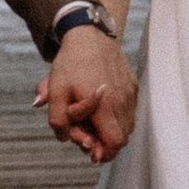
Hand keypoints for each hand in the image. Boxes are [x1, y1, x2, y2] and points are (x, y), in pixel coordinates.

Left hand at [42, 22, 135, 162]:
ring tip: (94, 121)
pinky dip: (118, 117)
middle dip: (105, 143)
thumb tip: (64, 138)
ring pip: (127, 126)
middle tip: (88, 135)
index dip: (104, 153)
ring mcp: (130, 93)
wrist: (89, 35)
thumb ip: (57, 120)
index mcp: (104, 105)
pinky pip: (130, 111)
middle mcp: (122, 101)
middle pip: (122, 138)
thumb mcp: (55, 91)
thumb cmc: (71, 63)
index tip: (91, 151)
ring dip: (112, 130)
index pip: (114, 143)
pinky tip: (102, 108)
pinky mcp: (133, 86)